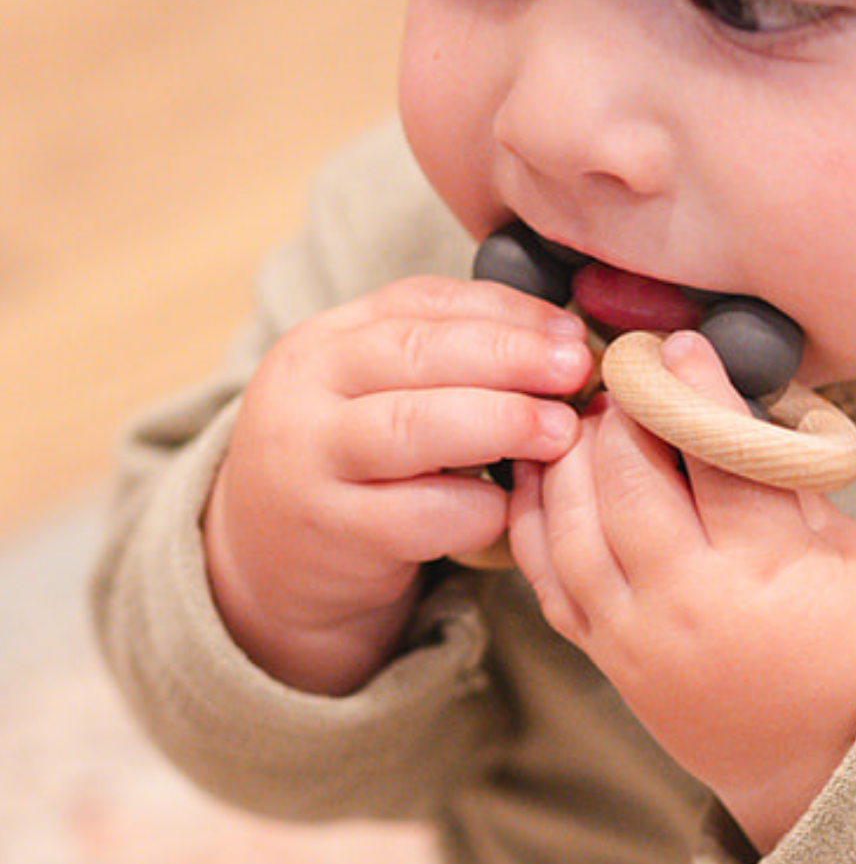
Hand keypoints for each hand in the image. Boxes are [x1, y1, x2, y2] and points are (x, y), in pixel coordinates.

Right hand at [205, 276, 594, 693]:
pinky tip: (508, 506)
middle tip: (576, 371)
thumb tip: (564, 345)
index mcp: (328, 339)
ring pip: (412, 427)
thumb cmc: (357, 468)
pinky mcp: (334, 532)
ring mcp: (312, 460)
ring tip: (560, 431)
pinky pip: (420, 515)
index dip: (506, 312)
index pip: (421, 302)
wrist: (270, 561)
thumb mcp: (379, 396)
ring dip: (500, 423)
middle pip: (416, 353)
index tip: (569, 333)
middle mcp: (308, 389)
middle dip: (510, 356)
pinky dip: (477, 509)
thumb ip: (449, 365)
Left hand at [505, 331, 855, 852]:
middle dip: (622, 414)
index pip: (715, 456)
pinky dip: (535, 515)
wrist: (831, 754)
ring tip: (594, 418)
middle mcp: (686, 606)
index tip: (686, 346)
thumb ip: (784, 479)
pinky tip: (549, 471)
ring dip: (572, 457)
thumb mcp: (848, 552)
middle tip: (631, 373)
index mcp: (763, 575)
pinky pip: (544, 575)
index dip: (695, 388)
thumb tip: (729, 394)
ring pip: (568, 524)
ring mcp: (634, 637)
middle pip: (626, 481)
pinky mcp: (605, 656)